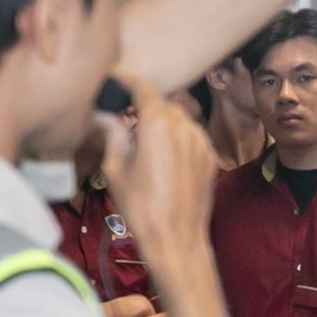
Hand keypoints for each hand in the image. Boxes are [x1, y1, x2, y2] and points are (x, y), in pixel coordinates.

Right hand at [99, 80, 214, 264]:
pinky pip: (192, 137)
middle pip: (163, 104)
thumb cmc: (140, 207)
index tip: (116, 77)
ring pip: (180, 119)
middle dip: (145, 108)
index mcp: (158, 124)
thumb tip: (106, 116)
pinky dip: (178, 139)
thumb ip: (113, 135)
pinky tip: (165, 159)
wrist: (176, 239)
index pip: (144, 87)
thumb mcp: (115, 170)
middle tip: (127, 119)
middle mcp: (185, 126)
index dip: (129, 79)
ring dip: (163, 123)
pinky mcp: (211, 157)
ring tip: (146, 143)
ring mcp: (201, 141)